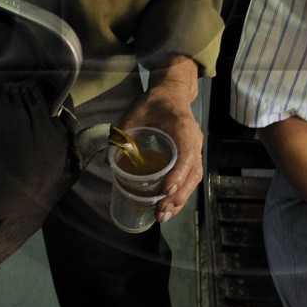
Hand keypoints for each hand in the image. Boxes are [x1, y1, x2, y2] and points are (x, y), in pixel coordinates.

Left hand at [120, 68, 201, 222]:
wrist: (173, 92)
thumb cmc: (156, 101)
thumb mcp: (138, 111)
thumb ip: (125, 132)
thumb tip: (110, 158)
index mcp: (184, 127)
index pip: (187, 154)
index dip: (178, 174)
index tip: (165, 191)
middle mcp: (195, 140)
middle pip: (194, 173)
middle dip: (178, 195)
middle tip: (160, 211)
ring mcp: (196, 148)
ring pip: (194, 178)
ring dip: (181, 199)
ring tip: (163, 215)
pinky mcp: (192, 156)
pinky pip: (191, 177)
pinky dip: (181, 193)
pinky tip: (168, 206)